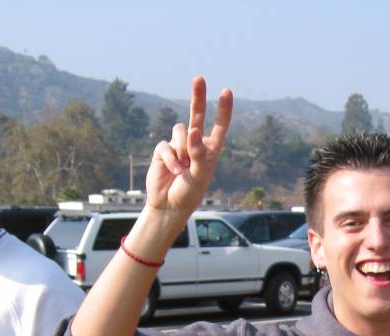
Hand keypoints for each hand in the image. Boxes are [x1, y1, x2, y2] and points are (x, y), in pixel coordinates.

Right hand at [145, 77, 232, 215]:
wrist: (169, 205)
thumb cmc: (190, 192)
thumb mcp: (200, 175)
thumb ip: (199, 153)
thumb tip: (193, 130)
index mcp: (211, 150)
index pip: (219, 126)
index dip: (223, 109)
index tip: (226, 91)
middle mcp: (195, 144)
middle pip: (197, 115)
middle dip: (197, 96)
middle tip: (199, 78)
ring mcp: (179, 145)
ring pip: (180, 131)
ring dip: (182, 149)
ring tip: (183, 168)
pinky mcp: (163, 150)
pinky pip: (166, 145)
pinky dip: (170, 158)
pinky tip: (173, 171)